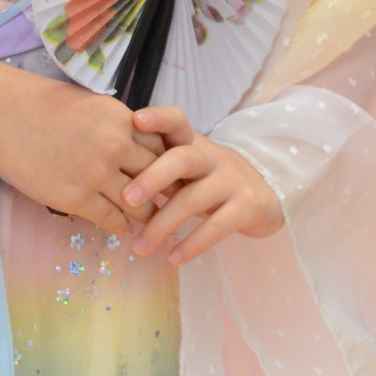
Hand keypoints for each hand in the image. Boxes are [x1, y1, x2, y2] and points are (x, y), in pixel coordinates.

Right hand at [0, 65, 163, 224]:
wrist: (2, 113)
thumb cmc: (41, 102)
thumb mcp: (91, 104)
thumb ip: (116, 124)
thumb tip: (134, 141)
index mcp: (122, 120)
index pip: (161, 148)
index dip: (167, 164)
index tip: (169, 176)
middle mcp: (116, 147)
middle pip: (157, 177)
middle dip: (164, 192)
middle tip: (171, 204)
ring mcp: (95, 174)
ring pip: (138, 203)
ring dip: (145, 215)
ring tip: (149, 223)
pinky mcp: (74, 197)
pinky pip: (110, 219)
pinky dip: (120, 226)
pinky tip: (121, 228)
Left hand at [121, 106, 285, 265]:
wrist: (267, 193)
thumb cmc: (212, 179)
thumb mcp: (190, 166)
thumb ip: (159, 163)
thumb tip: (109, 173)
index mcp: (194, 143)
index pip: (177, 121)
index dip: (159, 118)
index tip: (136, 120)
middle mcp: (212, 157)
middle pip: (183, 159)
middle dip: (152, 177)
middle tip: (126, 198)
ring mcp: (231, 181)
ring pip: (193, 199)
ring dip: (163, 225)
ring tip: (139, 247)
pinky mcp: (246, 207)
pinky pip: (216, 226)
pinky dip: (193, 243)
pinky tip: (173, 257)